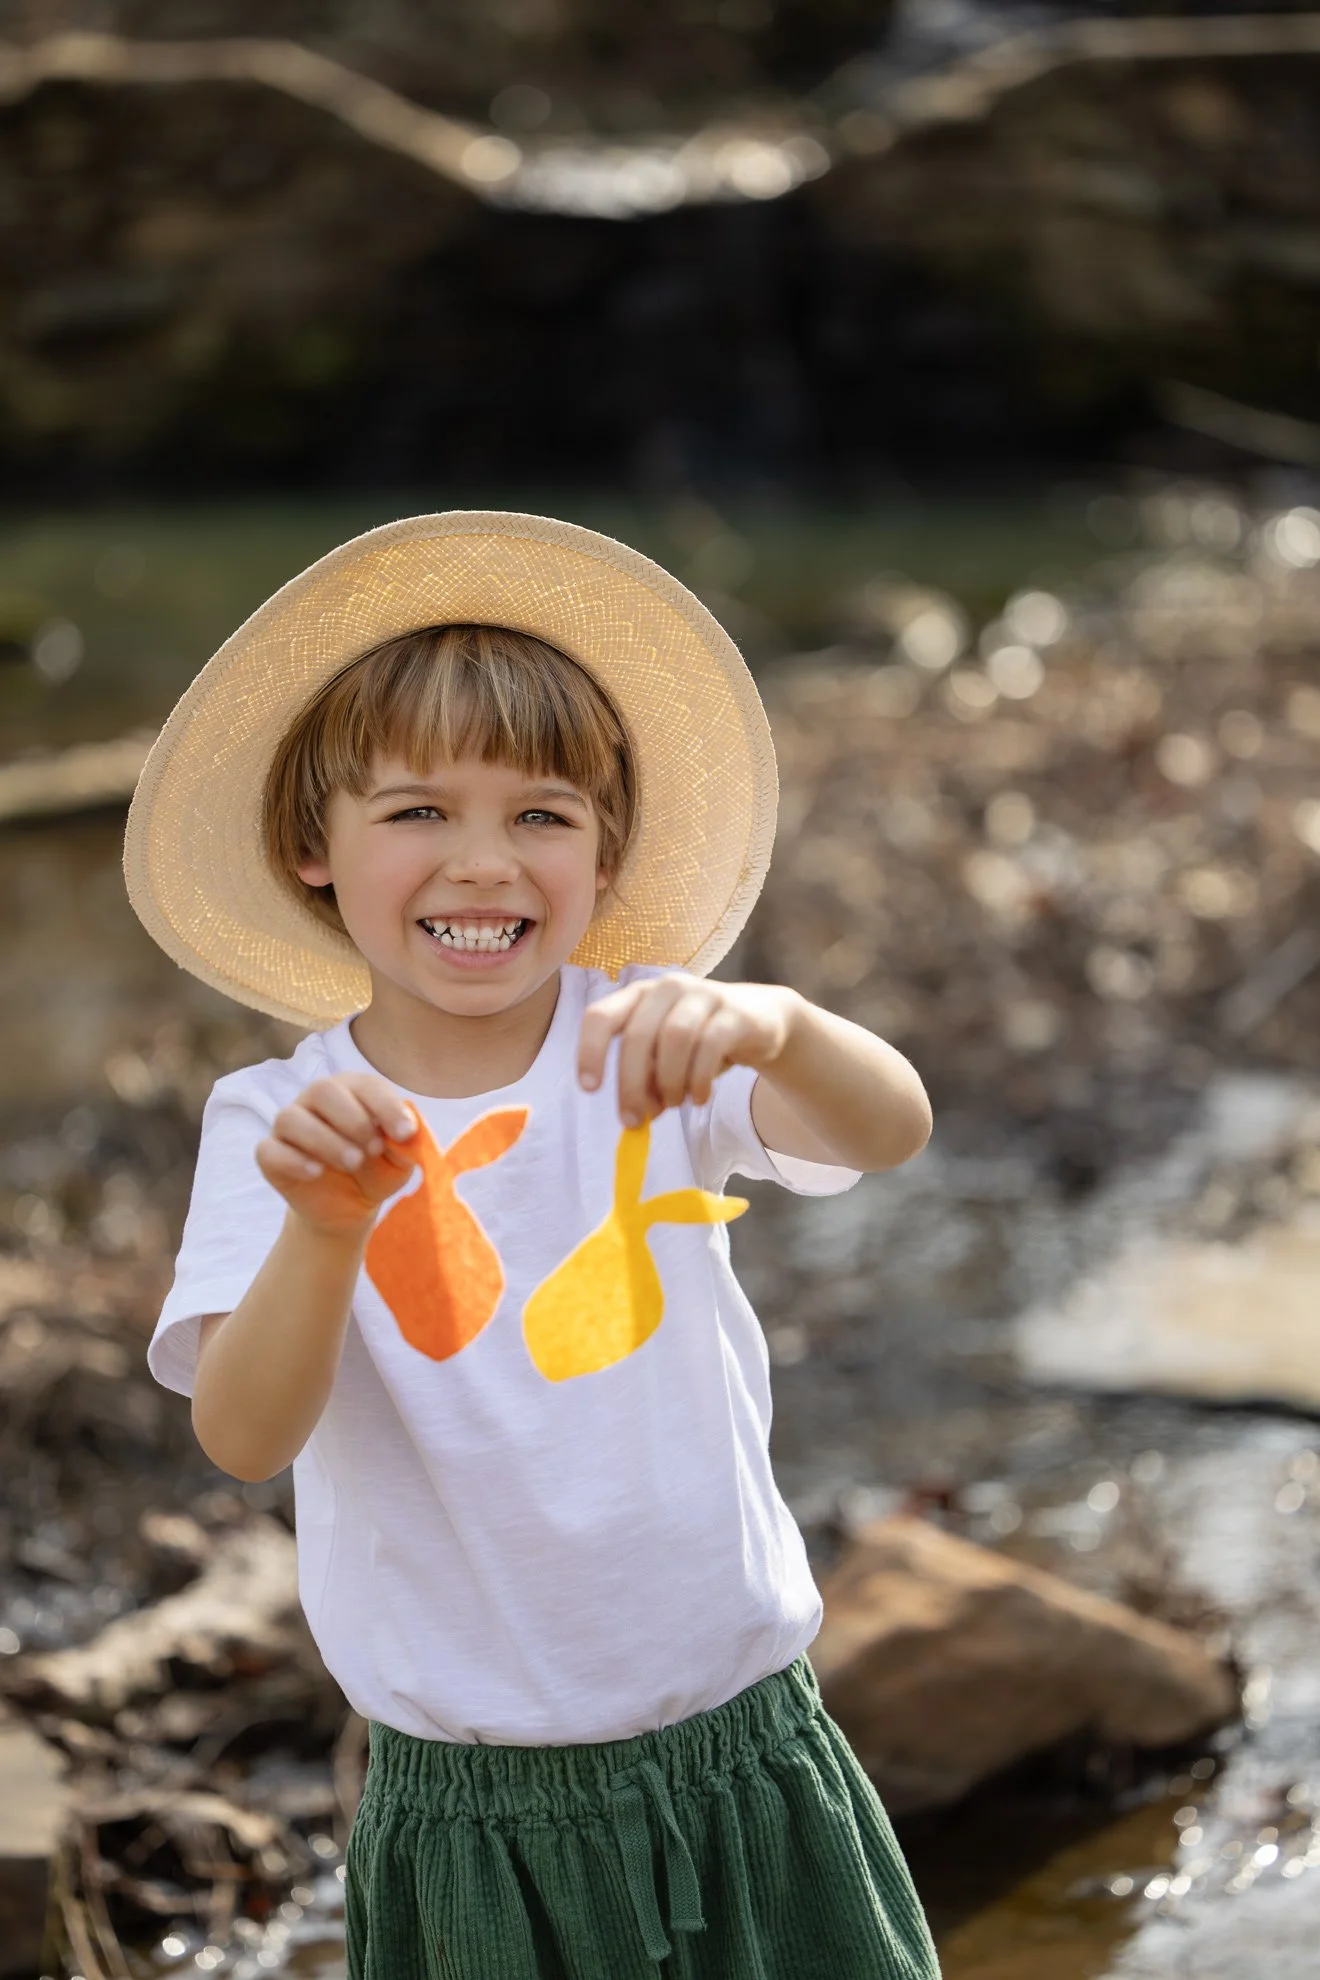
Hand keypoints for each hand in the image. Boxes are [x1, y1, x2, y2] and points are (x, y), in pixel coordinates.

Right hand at [257, 1074, 418, 1237]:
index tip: (405, 1134)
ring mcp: (290, 1126)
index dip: (386, 1106)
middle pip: (322, 1090)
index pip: (365, 1085)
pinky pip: (269, 1150)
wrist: (349, 1207)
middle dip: (353, 1120)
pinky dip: (293, 1160)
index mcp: (352, 1092)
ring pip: (291, 1118)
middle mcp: (316, 1101)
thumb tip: (410, 1131)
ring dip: (325, 1141)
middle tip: (373, 1149)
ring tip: (353, 1163)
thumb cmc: (376, 1171)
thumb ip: (407, 1143)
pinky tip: (316, 1172)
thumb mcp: (400, 1161)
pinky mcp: (271, 1155)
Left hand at [578, 975, 797, 1125]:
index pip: (600, 1016)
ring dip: (670, 1081)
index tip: (590, 1088)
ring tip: (676, 1103)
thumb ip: (647, 1084)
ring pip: (675, 1038)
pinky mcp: (733, 1012)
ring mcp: (703, 995)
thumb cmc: (699, 1039)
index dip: (590, 1051)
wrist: (760, 1020)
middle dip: (631, 1084)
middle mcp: (666, 989)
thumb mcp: (666, 1062)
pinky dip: (699, 1079)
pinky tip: (700, 1098)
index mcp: (638, 996)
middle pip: (638, 1035)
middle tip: (632, 1121)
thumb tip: (635, 1118)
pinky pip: (710, 1046)